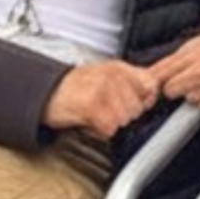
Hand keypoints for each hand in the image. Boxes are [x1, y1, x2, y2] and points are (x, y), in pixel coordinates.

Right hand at [43, 60, 160, 139]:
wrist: (44, 92)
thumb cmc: (75, 88)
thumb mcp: (106, 76)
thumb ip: (131, 82)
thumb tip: (154, 92)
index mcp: (119, 67)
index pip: (151, 85)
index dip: (145, 100)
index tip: (135, 105)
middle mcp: (112, 75)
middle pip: (138, 108)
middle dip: (126, 115)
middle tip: (108, 111)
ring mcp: (101, 89)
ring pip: (124, 119)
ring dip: (112, 124)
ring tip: (98, 115)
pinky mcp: (90, 105)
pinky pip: (109, 128)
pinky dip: (101, 131)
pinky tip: (90, 121)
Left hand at [147, 34, 199, 112]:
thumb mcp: (195, 46)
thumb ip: (173, 60)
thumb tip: (148, 75)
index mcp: (195, 52)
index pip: (163, 71)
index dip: (155, 80)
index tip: (153, 86)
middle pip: (172, 88)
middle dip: (174, 88)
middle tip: (183, 82)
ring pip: (189, 99)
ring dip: (193, 95)